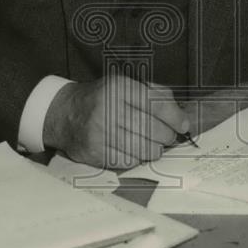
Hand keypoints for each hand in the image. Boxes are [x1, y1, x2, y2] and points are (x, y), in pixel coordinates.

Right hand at [42, 75, 187, 169]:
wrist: (65, 113)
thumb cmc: (102, 99)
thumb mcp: (125, 85)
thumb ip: (155, 94)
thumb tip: (181, 116)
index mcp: (119, 88)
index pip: (157, 105)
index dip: (175, 118)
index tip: (183, 125)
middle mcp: (108, 109)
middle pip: (152, 130)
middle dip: (167, 136)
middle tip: (168, 136)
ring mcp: (100, 133)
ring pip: (143, 150)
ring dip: (154, 150)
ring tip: (153, 144)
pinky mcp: (95, 153)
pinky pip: (128, 162)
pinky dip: (137, 159)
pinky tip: (134, 150)